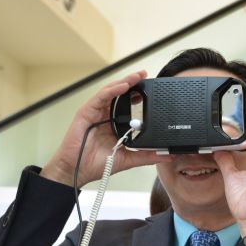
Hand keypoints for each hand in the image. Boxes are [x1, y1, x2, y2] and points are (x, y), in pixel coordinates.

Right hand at [41, 70, 162, 186]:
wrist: (78, 171)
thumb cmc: (97, 164)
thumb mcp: (128, 159)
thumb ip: (147, 156)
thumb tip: (166, 155)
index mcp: (113, 124)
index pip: (126, 104)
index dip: (137, 95)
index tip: (152, 89)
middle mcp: (104, 115)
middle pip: (118, 94)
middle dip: (132, 82)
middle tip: (144, 74)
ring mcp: (95, 113)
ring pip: (110, 91)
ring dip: (123, 82)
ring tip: (136, 77)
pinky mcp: (86, 113)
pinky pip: (100, 97)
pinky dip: (112, 90)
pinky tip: (122, 86)